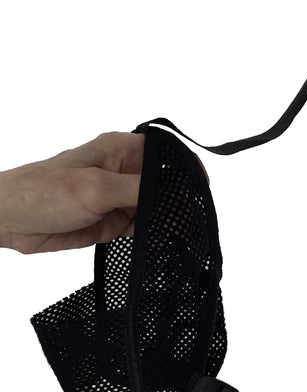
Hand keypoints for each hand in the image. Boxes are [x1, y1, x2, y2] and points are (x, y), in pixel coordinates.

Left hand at [0, 131, 209, 254]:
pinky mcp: (111, 219)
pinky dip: (152, 233)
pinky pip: (141, 225)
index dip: (186, 168)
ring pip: (154, 207)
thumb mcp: (95, 188)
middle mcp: (122, 171)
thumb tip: (171, 194)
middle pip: (163, 184)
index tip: (201, 188)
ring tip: (179, 234)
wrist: (10, 220)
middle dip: (178, 200)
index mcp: (120, 151)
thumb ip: (136, 190)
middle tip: (190, 221)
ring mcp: (117, 196)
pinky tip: (158, 241)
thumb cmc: (43, 192)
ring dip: (166, 219)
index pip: (164, 154)